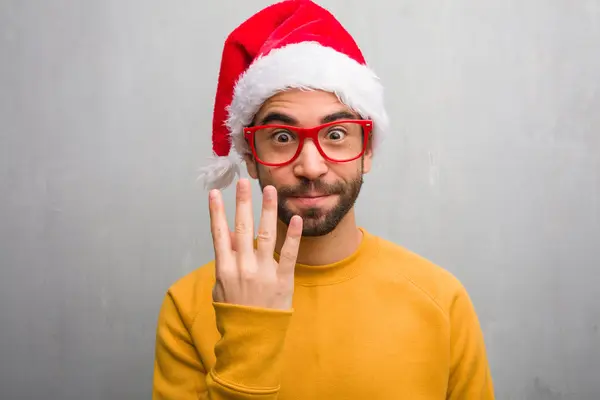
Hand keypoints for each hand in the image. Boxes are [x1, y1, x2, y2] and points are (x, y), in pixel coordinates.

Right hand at [209, 178, 302, 309]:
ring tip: (269, 191)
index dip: (216, 212)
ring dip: (267, 210)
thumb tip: (228, 235)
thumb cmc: (234, 311)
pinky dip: (292, 236)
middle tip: (244, 182)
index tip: (216, 193)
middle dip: (242, 202)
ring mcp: (263, 272)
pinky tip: (295, 218)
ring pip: (265, 235)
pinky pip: (289, 254)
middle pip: (242, 228)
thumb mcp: (221, 286)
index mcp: (225, 268)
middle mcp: (243, 267)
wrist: (251, 337)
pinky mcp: (283, 280)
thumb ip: (225, 260)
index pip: (219, 234)